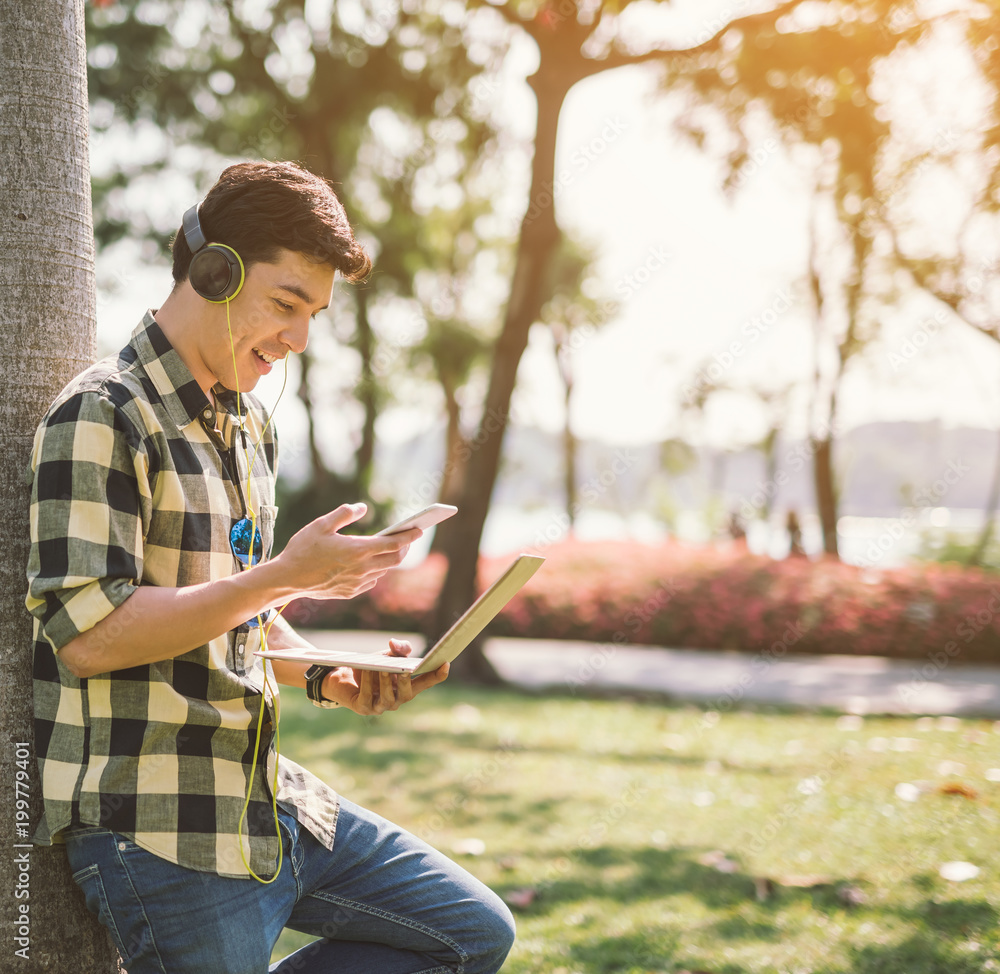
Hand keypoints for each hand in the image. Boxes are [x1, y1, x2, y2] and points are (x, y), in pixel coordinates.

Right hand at [274, 503, 420, 600]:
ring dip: (388, 559)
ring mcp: (357, 583)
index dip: (409, 536)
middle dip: (405, 548)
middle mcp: (361, 569)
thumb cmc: (302, 549)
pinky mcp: (350, 592)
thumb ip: (345, 513)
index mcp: (357, 550)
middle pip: (395, 560)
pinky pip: (370, 581)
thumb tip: (363, 507)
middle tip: (407, 537)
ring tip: (388, 546)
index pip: (393, 543)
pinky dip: (374, 570)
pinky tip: (367, 562)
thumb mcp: (321, 524)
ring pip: (383, 571)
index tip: (420, 529)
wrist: (287, 579)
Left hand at [329, 638, 449, 715]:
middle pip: (407, 694)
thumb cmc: (372, 666)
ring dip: (386, 682)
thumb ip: (398, 648)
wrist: (345, 677)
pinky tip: (367, 670)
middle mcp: (397, 700)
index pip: (426, 683)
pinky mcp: (363, 707)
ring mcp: (380, 706)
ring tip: (382, 668)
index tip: (446, 663)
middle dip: (406, 682)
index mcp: (408, 687)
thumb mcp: (387, 654)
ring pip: (387, 698)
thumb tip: (394, 645)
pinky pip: (367, 696)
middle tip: (404, 670)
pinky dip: (368, 682)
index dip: (437, 675)